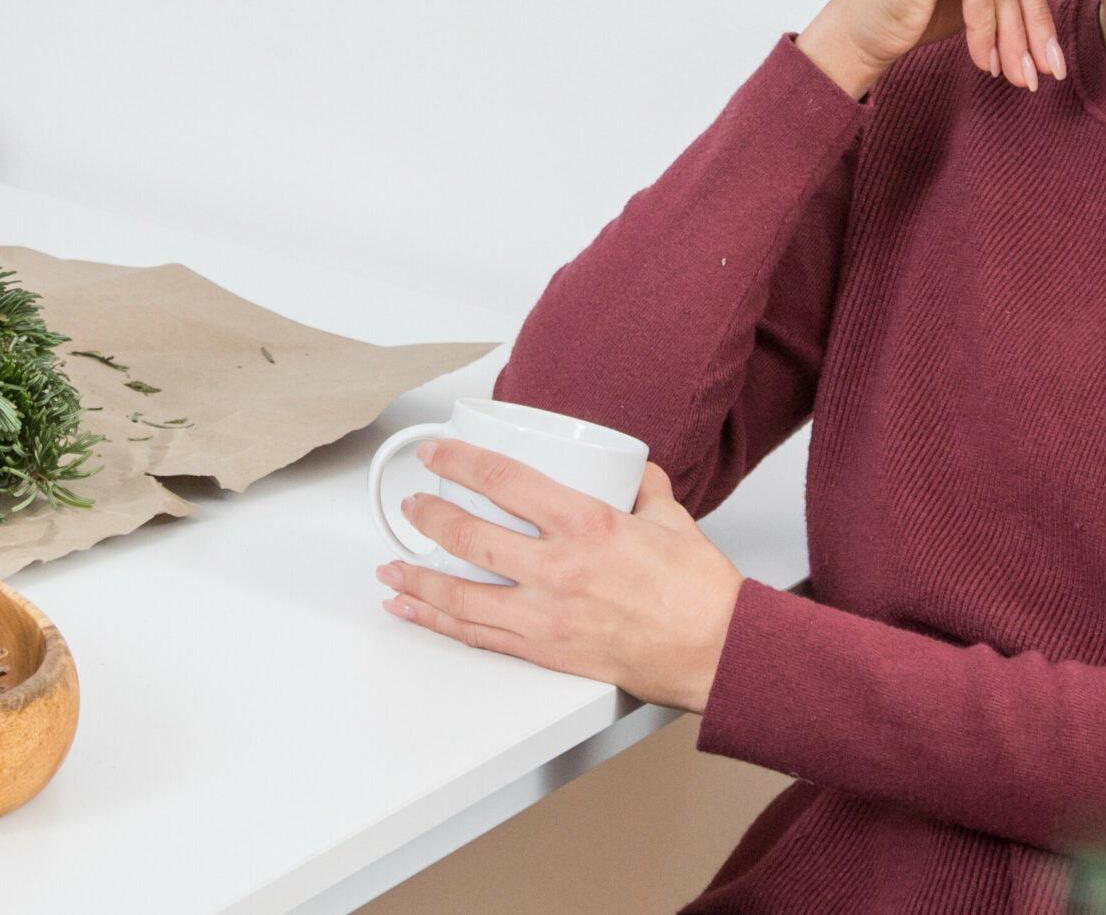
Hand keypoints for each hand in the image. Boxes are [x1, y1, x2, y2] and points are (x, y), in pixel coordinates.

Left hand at [376, 445, 743, 712]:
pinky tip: (417, 611)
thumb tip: (624, 470)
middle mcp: (559, 570)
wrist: (714, 651)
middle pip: (470, 537)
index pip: (507, 482)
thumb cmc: (698, 593)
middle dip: (429, 516)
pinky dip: (438, 621)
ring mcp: (547, 615)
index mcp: (588, 526)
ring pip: (461, 594)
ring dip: (417, 576)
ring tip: (392, 563)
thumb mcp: (671, 517)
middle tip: (412, 504)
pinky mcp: (545, 649)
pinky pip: (478, 634)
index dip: (462, 462)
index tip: (438, 454)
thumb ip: (640, 487)